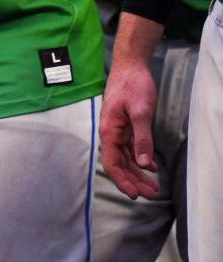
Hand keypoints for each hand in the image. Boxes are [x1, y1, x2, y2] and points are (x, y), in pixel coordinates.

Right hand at [101, 56, 161, 199]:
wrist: (130, 66)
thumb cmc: (133, 85)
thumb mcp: (140, 112)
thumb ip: (142, 138)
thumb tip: (142, 164)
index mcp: (109, 131)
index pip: (113, 163)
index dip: (123, 181)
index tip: (135, 195)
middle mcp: (110, 133)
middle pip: (119, 164)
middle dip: (134, 181)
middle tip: (151, 194)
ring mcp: (117, 130)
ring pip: (125, 158)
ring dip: (138, 173)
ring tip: (153, 186)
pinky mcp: (125, 126)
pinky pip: (130, 148)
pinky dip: (140, 159)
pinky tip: (150, 167)